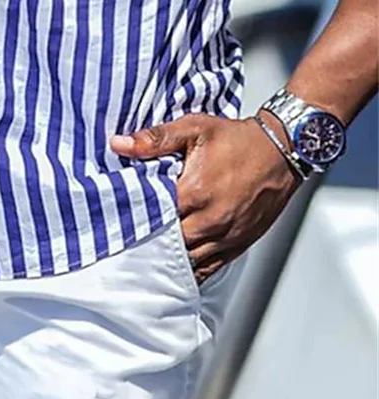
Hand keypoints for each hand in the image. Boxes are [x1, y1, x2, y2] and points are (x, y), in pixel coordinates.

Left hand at [110, 114, 299, 284]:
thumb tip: (119, 144)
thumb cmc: (238, 139)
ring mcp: (226, 236)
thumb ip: (155, 139)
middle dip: (149, 242)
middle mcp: (211, 220)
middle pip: (168, 244)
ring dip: (169, 260)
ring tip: (148, 256)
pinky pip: (211, 268)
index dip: (134, 218)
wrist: (281, 150)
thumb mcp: (194, 129)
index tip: (118, 218)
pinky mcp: (239, 244)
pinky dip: (193, 270)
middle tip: (128, 240)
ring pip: (188, 261)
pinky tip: (179, 267)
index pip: (153, 217)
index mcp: (195, 193)